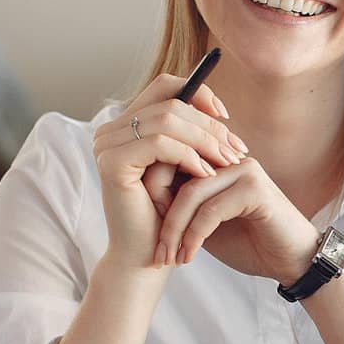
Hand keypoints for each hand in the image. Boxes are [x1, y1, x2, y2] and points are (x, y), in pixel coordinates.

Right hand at [92, 75, 248, 271]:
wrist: (146, 258)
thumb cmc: (167, 217)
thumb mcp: (183, 169)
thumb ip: (191, 137)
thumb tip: (220, 111)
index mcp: (125, 126)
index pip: (165, 86)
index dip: (199, 93)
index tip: (226, 118)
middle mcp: (110, 130)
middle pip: (170, 102)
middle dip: (210, 125)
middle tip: (237, 148)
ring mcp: (107, 145)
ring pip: (168, 120)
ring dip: (205, 140)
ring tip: (228, 162)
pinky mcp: (112, 163)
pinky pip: (160, 143)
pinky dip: (189, 156)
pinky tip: (206, 175)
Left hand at [152, 156, 320, 284]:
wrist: (292, 262)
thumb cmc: (250, 243)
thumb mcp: (205, 225)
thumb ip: (180, 208)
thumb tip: (143, 202)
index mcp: (216, 160)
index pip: (170, 161)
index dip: (152, 196)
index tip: (148, 236)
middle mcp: (229, 158)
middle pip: (175, 172)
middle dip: (159, 215)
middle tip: (156, 251)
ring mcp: (244, 170)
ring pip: (191, 194)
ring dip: (175, 231)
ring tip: (169, 258)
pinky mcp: (255, 189)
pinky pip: (210, 210)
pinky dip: (194, 236)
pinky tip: (189, 257)